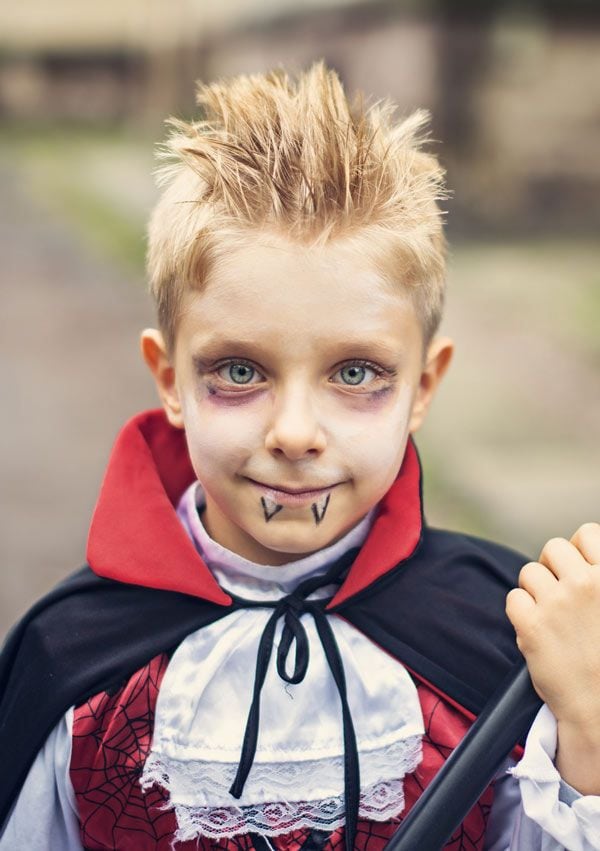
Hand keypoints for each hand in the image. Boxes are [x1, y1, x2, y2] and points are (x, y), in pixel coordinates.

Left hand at [506, 522, 599, 793]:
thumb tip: (586, 559)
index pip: (586, 533)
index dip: (578, 550)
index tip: (578, 570)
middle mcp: (587, 584)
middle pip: (553, 548)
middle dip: (553, 568)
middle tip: (559, 594)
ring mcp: (557, 603)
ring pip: (529, 572)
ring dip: (535, 591)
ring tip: (550, 617)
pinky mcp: (531, 625)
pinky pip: (514, 598)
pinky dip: (521, 614)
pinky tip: (537, 631)